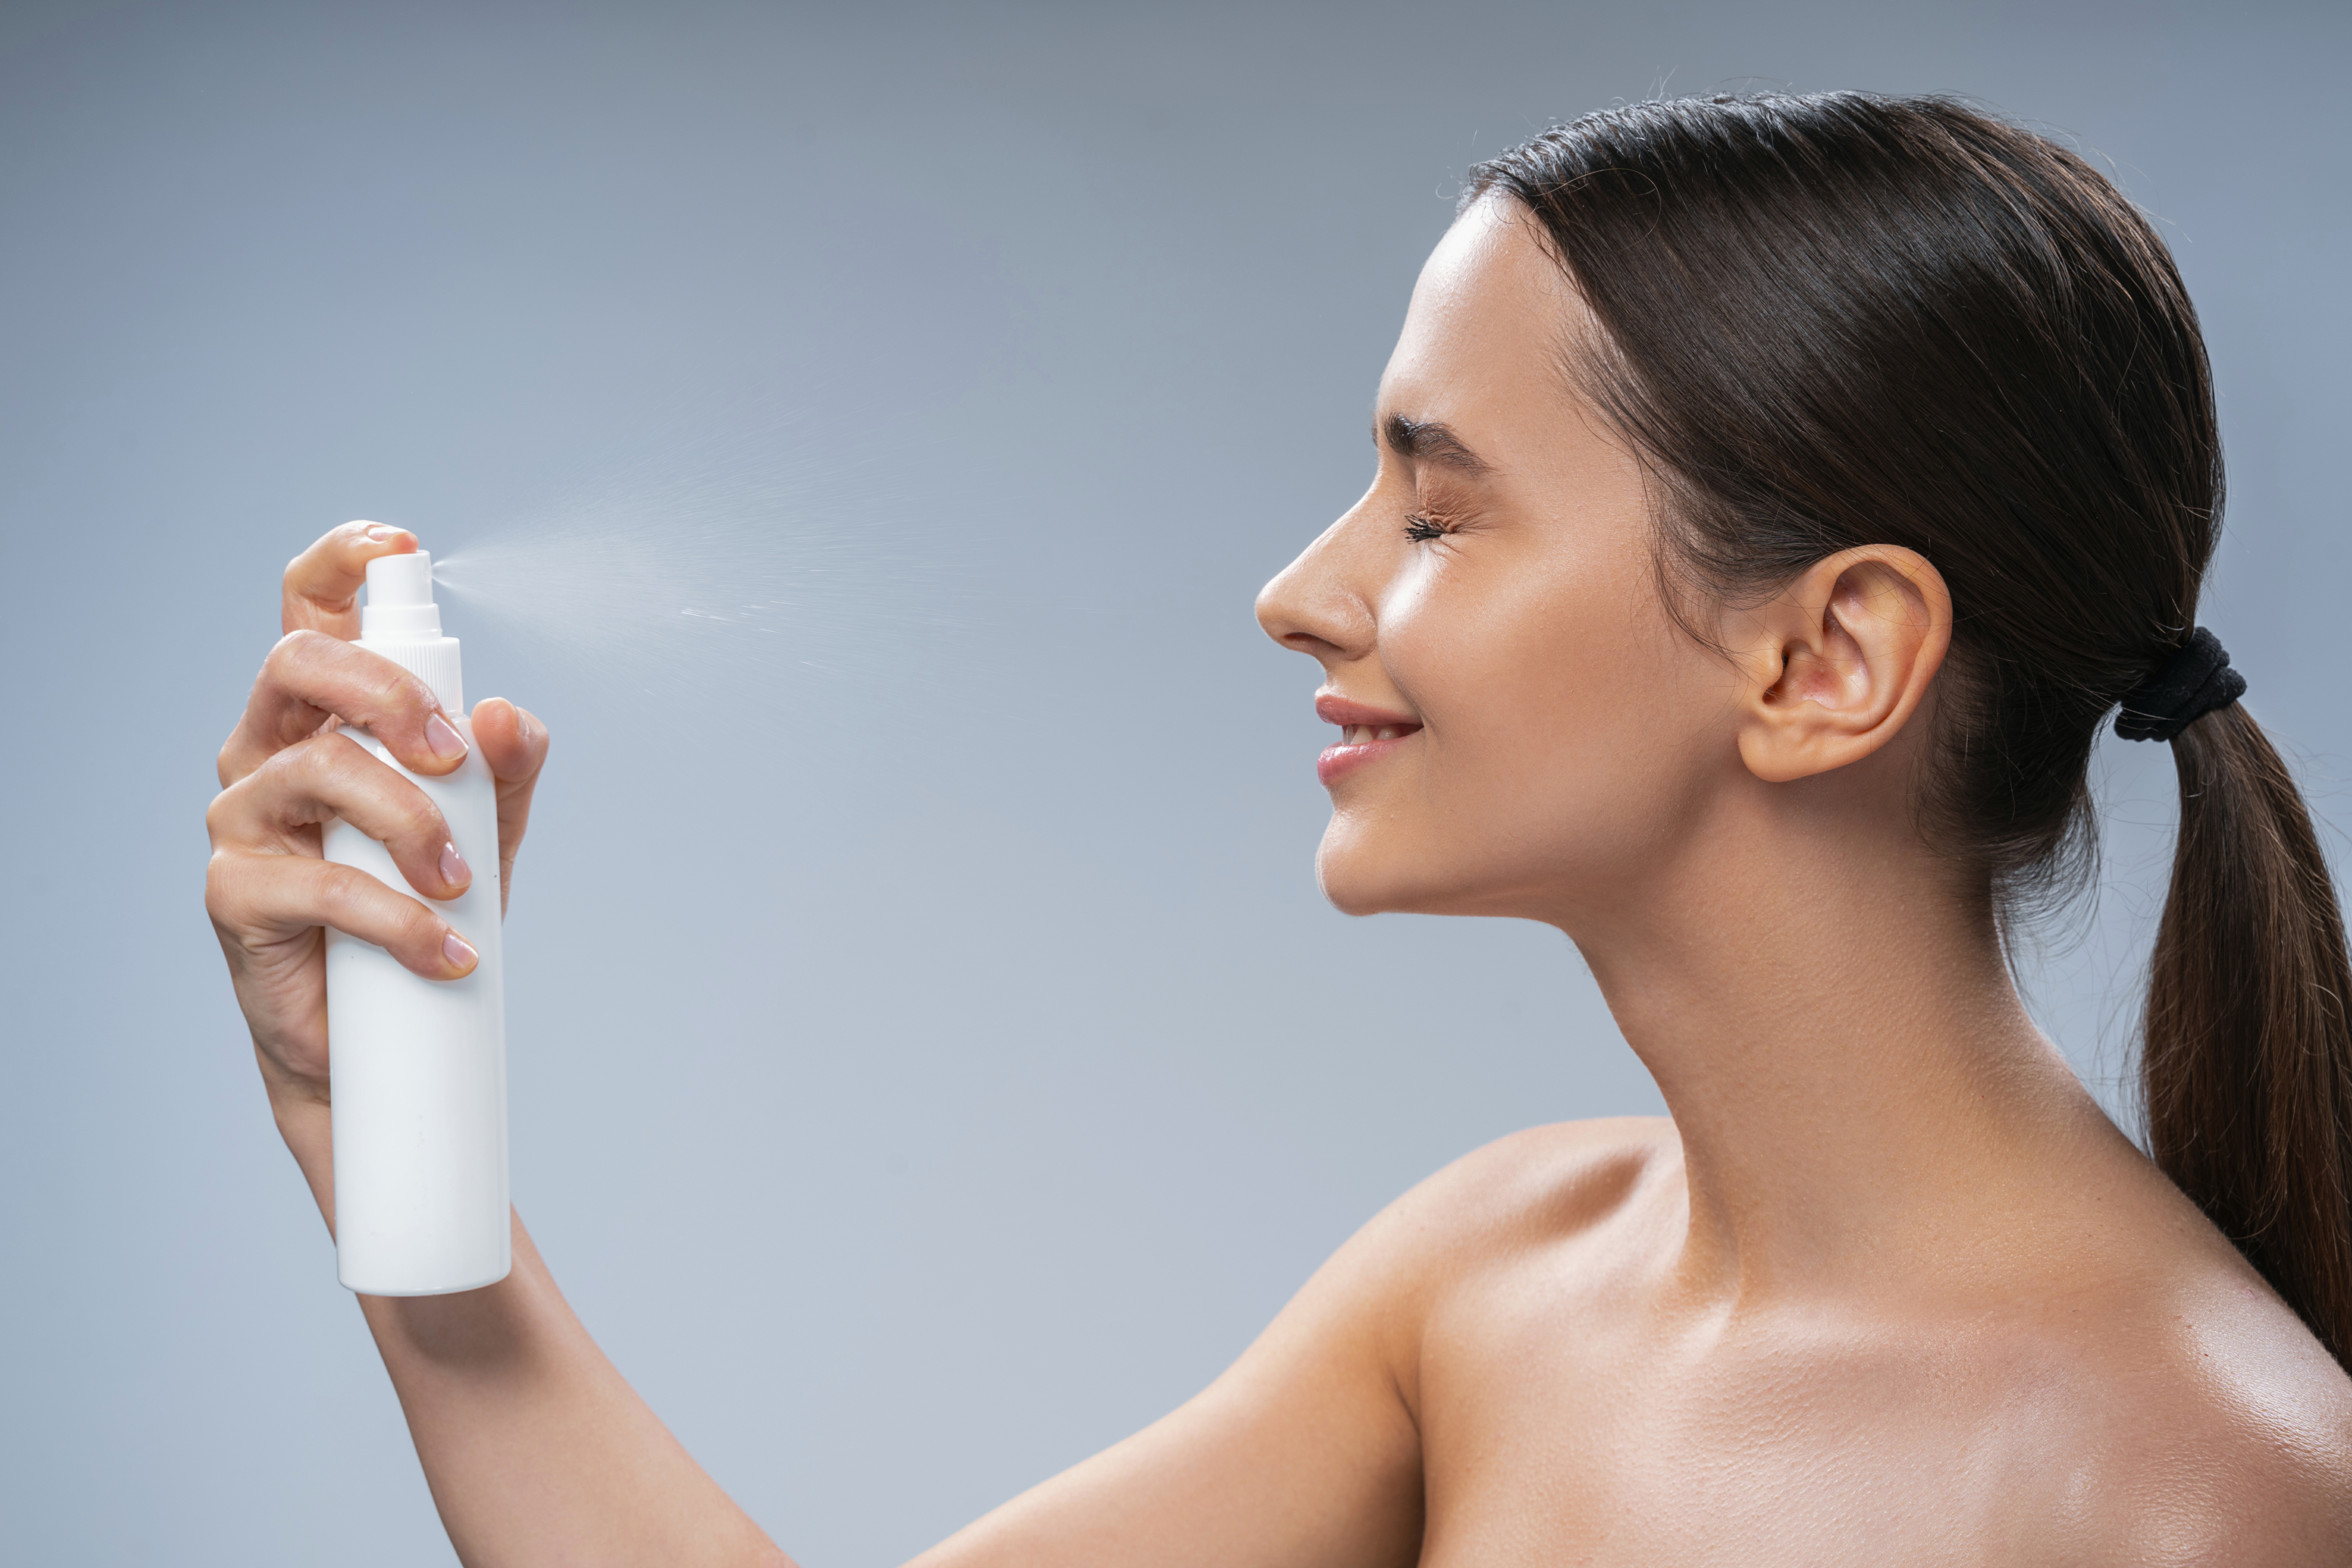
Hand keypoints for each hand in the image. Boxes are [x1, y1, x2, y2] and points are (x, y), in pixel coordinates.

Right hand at [205, 522, 549, 1111]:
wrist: (378, 1032)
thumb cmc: (423, 907)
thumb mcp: (486, 830)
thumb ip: (506, 771)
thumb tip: (506, 715)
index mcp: (324, 716)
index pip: (311, 612)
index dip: (343, 563)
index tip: (401, 549)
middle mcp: (270, 749)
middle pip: (299, 663)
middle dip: (388, 691)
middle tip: (452, 755)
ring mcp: (244, 817)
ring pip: (321, 768)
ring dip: (411, 822)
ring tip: (460, 881)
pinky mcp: (235, 892)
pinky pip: (320, 882)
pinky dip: (398, 917)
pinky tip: (448, 950)